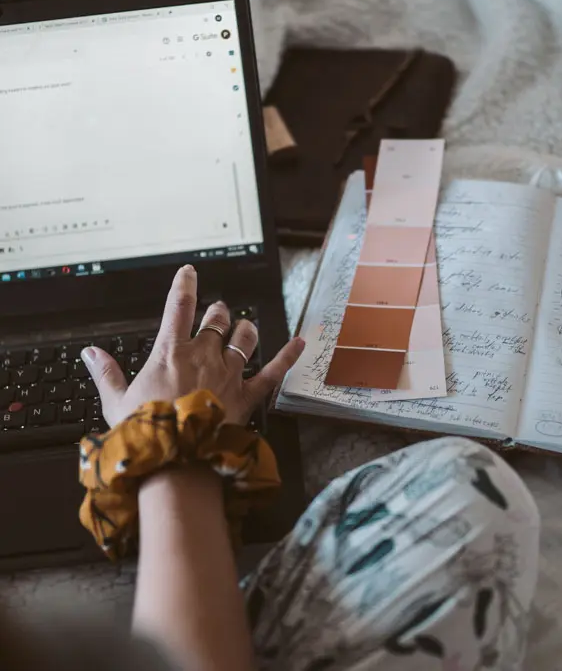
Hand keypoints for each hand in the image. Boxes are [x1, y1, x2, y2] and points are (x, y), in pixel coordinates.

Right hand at [82, 264, 304, 427]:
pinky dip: (289, 355)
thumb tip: (90, 353)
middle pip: (216, 320)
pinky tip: (300, 342)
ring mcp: (229, 373)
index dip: (185, 285)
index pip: (180, 307)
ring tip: (244, 326)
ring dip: (245, 328)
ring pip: (244, 338)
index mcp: (171, 353)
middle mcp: (204, 356)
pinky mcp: (248, 394)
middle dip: (217, 312)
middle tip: (217, 312)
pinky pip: (273, 370)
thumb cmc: (146, 432)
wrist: (176, 459)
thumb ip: (106, 373)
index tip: (189, 272)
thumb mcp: (115, 402)